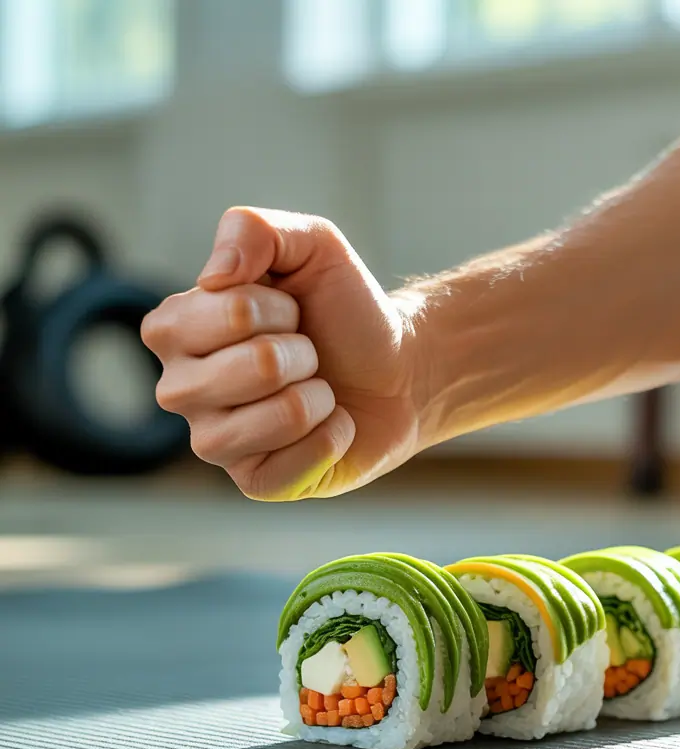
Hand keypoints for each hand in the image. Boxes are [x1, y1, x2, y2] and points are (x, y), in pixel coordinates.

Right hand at [142, 207, 422, 499]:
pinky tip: (330, 427)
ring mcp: (214, 443)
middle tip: (310, 355)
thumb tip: (215, 276)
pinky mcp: (255, 482)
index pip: (229, 311)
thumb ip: (252, 229)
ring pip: (275, 418)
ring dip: (319, 397)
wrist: (398, 370)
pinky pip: (290, 466)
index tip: (290, 312)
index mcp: (175, 329)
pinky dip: (331, 439)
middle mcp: (180, 389)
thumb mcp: (309, 245)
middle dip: (304, 353)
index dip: (277, 307)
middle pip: (254, 367)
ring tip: (320, 391)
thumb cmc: (344, 311)